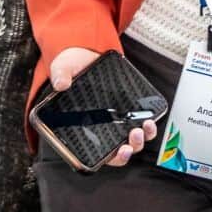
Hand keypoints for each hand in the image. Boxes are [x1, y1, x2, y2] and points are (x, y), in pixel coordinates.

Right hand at [49, 46, 158, 166]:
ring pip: (132, 139)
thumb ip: (60, 75)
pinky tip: (151, 115)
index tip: (122, 151)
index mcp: (84, 128)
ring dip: (143, 137)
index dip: (112, 157)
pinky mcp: (127, 107)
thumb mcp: (62, 68)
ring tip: (146, 126)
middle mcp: (102, 128)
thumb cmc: (70, 67)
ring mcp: (116, 119)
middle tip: (134, 134)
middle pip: (119, 150)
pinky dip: (148, 122)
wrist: (84, 54)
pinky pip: (140, 120)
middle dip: (131, 147)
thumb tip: (61, 83)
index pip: (98, 153)